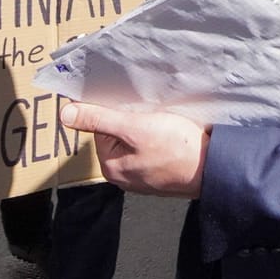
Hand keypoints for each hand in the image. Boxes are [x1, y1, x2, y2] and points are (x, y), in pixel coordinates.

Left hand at [60, 101, 207, 197]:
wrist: (214, 168)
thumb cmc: (177, 149)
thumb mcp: (134, 127)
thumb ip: (99, 119)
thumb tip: (65, 114)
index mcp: (111, 166)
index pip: (101, 127)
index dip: (114, 110)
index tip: (131, 102)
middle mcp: (124, 175)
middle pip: (118, 134)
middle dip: (132, 118)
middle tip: (152, 111)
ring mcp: (144, 176)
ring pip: (137, 141)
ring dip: (147, 126)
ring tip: (164, 120)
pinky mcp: (162, 173)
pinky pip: (153, 149)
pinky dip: (160, 137)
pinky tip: (172, 132)